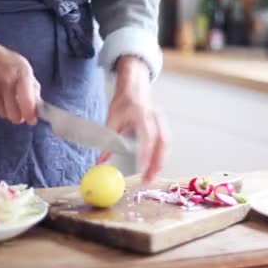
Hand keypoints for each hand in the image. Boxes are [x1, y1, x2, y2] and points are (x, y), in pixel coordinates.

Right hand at [0, 18, 38, 123]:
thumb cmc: (1, 58)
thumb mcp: (22, 65)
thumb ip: (32, 85)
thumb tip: (39, 106)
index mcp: (22, 73)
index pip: (28, 103)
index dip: (31, 116)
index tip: (32, 120)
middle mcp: (8, 82)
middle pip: (15, 116)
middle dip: (19, 117)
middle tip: (19, 111)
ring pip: (4, 115)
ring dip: (6, 110)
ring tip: (4, 96)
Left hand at [99, 56, 169, 182]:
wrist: (134, 88)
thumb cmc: (123, 102)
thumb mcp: (112, 118)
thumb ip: (108, 139)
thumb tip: (101, 160)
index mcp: (142, 114)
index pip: (147, 136)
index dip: (146, 154)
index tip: (143, 168)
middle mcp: (155, 117)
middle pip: (162, 142)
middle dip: (157, 162)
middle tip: (148, 178)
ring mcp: (161, 121)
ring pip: (166, 144)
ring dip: (161, 161)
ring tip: (152, 176)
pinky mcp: (163, 125)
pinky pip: (166, 142)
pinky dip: (162, 156)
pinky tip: (156, 166)